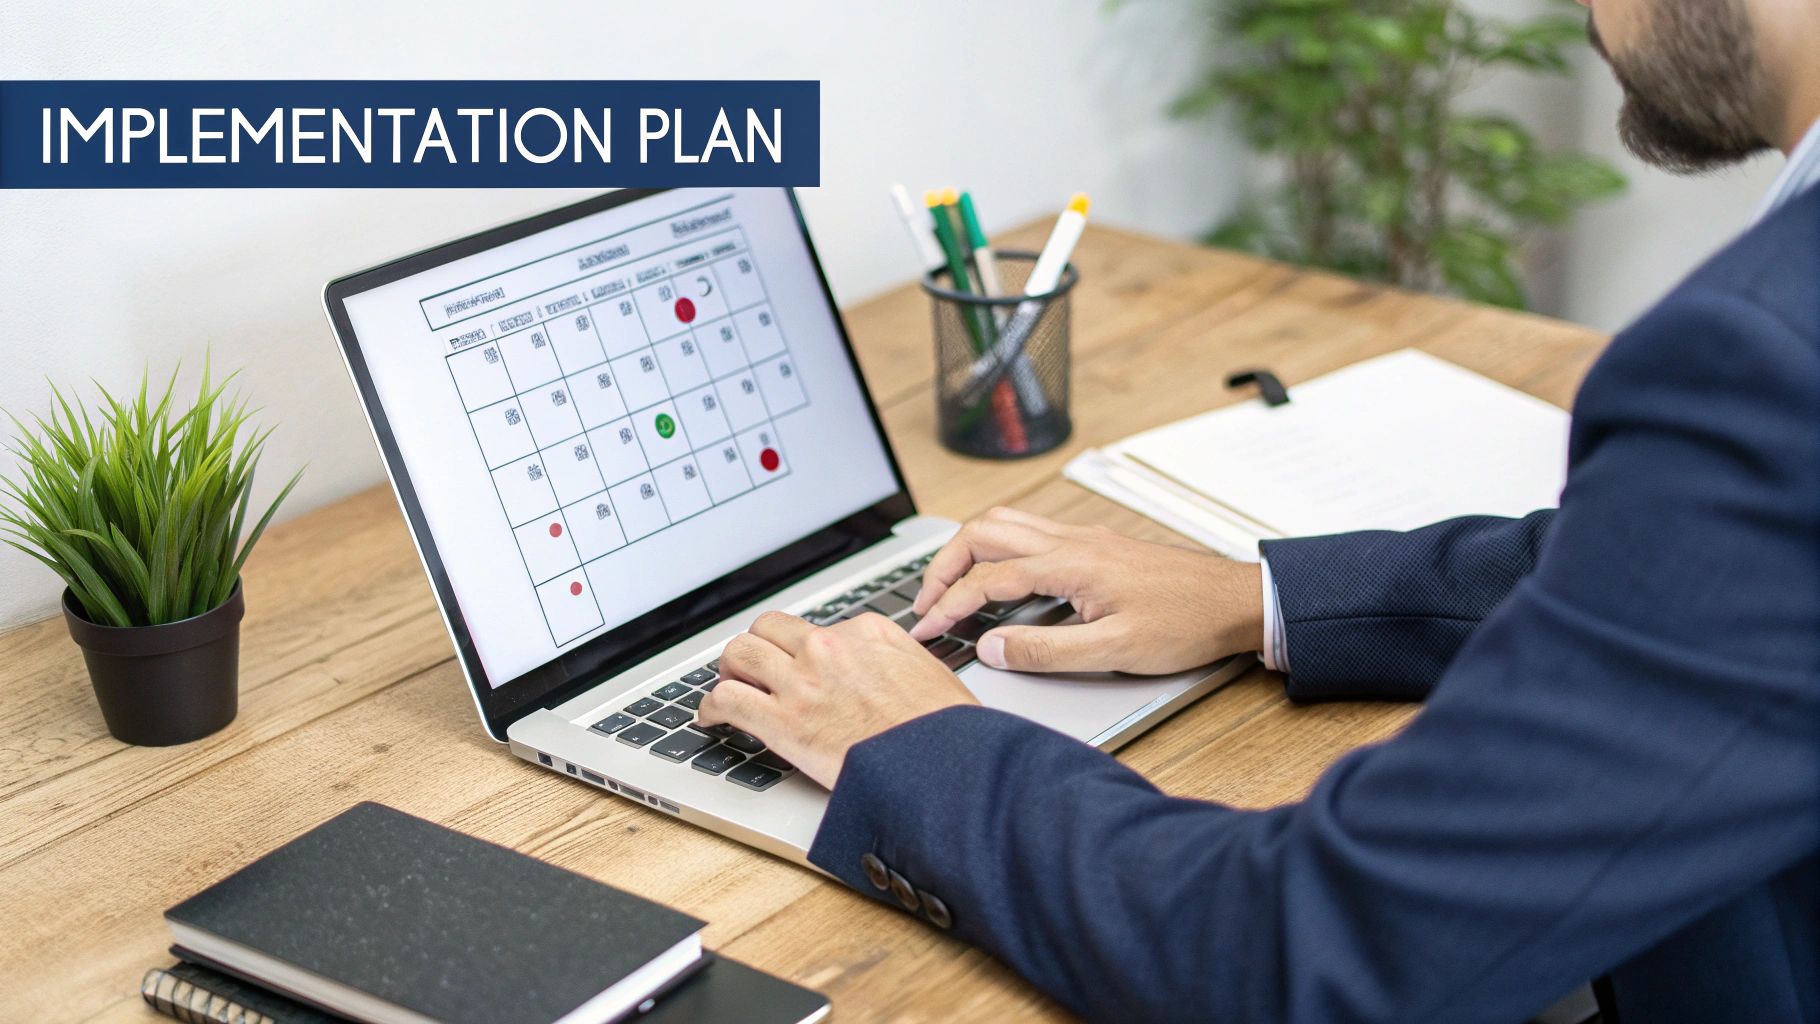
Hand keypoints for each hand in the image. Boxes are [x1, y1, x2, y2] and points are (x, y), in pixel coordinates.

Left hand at [697, 611, 977, 788]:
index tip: (797, 665)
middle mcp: (829, 646)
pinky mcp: (784, 720)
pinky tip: (710, 718)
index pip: (816, 627)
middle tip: (752, 668)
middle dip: (757, 647)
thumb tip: (885, 671)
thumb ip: (895, 661)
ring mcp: (803, 681)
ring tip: (727, 687)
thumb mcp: (929, 673)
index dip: (801, 649)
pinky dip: (710, 707)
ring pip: (740, 653)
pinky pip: (727, 699)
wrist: (943, 765)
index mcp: (867, 632)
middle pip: (769, 628)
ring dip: (729, 671)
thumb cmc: (946, 731)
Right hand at [909, 506, 1263, 673]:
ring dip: (968, 548)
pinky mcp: (1096, 544)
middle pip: (984, 532)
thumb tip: (994, 649)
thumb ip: (1047, 651)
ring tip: (950, 582)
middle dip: (944, 564)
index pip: (988, 579)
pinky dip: (998, 546)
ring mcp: (1083, 538)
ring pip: (1006, 522)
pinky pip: (1030, 530)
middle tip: (925, 601)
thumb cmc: (1187, 623)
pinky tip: (1000, 574)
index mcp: (1071, 564)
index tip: (926, 629)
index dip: (949, 605)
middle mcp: (1072, 541)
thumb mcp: (1115, 651)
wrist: (1237, 601)